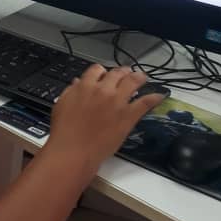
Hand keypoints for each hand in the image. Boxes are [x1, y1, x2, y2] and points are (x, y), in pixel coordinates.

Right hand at [48, 65, 163, 177]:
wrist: (73, 151)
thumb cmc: (64, 131)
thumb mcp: (62, 104)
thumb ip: (72, 91)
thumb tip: (78, 83)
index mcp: (86, 86)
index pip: (97, 70)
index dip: (102, 71)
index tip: (104, 75)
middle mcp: (104, 90)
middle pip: (117, 73)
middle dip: (122, 72)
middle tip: (126, 73)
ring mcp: (118, 102)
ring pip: (133, 81)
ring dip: (139, 77)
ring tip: (142, 77)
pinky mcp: (128, 116)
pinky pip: (145, 103)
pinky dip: (154, 98)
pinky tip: (159, 95)